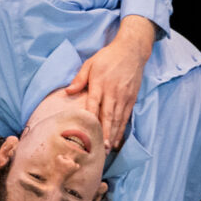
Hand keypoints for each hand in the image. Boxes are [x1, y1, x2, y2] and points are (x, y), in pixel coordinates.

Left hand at [65, 17, 153, 149]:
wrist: (132, 51)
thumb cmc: (108, 57)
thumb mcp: (90, 63)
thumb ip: (79, 79)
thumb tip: (68, 92)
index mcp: (100, 84)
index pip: (94, 104)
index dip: (91, 119)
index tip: (87, 133)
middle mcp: (113, 92)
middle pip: (108, 116)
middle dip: (104, 133)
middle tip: (99, 149)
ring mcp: (124, 97)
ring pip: (118, 119)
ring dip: (112, 135)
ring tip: (107, 149)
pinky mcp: (131, 99)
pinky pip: (126, 117)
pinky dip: (121, 129)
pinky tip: (117, 140)